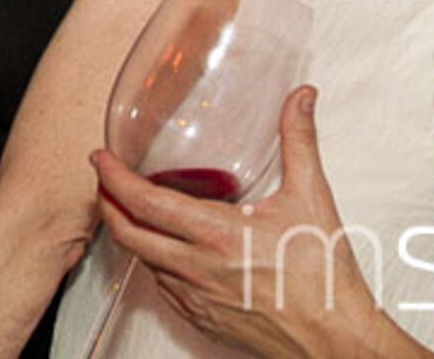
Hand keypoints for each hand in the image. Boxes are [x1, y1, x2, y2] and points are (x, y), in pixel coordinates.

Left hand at [94, 87, 406, 358]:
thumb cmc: (324, 279)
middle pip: (127, 234)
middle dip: (107, 204)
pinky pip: (163, 287)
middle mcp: (197, 269)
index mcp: (216, 235)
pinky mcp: (201, 319)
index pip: (144, 203)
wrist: (333, 340)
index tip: (99, 159)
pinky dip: (155, 262)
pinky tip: (168, 249)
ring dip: (131, 233)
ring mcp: (195, 298)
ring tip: (132, 209)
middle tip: (103, 180)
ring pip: (143, 262)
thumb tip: (300, 100)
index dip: (112, 178)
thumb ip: (299, 141)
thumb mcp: (311, 198)